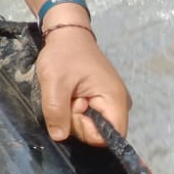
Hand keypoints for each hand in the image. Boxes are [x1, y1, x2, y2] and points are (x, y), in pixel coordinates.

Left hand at [37, 27, 130, 145]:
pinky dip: (73, 109)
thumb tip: (59, 137)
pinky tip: (70, 94)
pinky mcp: (101, 100)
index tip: (74, 107)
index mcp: (115, 101)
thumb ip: (56, 111)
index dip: (85, 130)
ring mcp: (110, 103)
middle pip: (96, 133)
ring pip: (89, 126)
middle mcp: (119, 105)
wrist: (67, 35)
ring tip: (68, 92)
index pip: (107, 137)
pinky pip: (87, 117)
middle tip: (68, 96)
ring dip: (72, 114)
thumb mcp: (54, 82)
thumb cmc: (63, 55)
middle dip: (75, 120)